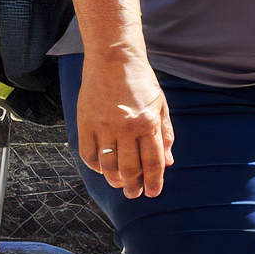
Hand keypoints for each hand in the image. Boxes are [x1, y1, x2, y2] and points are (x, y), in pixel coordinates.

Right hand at [76, 51, 174, 198]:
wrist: (113, 59)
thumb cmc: (141, 81)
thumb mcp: (160, 105)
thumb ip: (165, 134)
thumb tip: (168, 162)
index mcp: (148, 123)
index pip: (153, 161)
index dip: (154, 181)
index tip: (153, 192)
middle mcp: (126, 128)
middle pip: (130, 168)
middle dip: (134, 186)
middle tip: (135, 194)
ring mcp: (103, 127)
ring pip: (108, 165)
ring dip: (115, 180)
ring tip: (121, 185)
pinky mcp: (86, 123)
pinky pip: (89, 154)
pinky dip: (96, 166)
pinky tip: (103, 170)